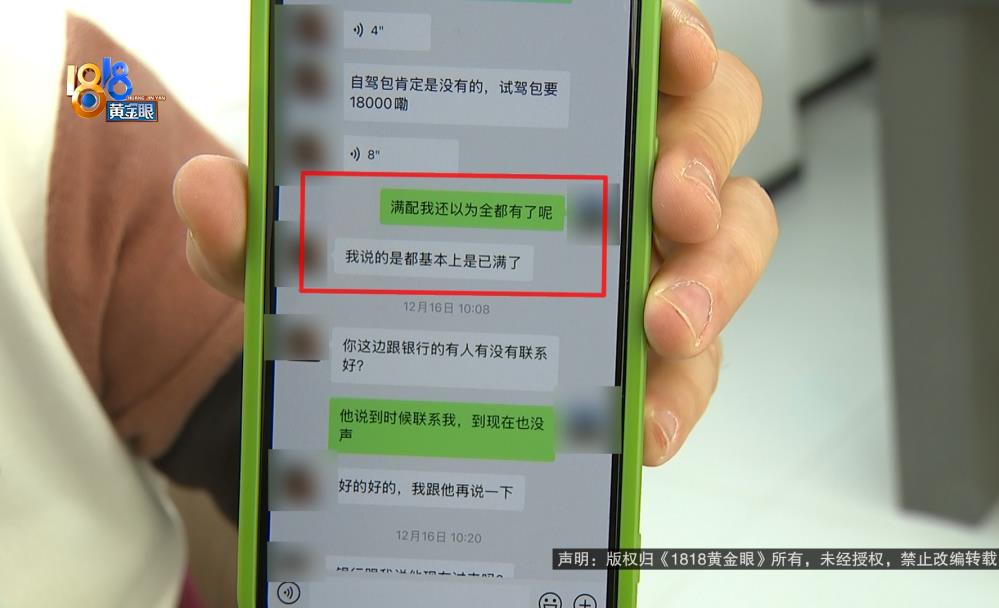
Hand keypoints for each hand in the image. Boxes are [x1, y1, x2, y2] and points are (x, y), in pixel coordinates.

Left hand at [173, 0, 775, 466]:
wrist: (394, 380)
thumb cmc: (383, 275)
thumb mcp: (317, 250)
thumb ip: (268, 220)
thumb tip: (216, 191)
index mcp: (562, 123)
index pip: (639, 55)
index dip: (672, 40)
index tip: (665, 41)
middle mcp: (622, 178)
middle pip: (713, 136)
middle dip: (701, 160)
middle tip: (666, 200)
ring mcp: (649, 265)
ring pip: (732, 247)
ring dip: (712, 281)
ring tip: (659, 322)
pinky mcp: (656, 355)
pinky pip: (698, 368)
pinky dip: (676, 397)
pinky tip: (638, 426)